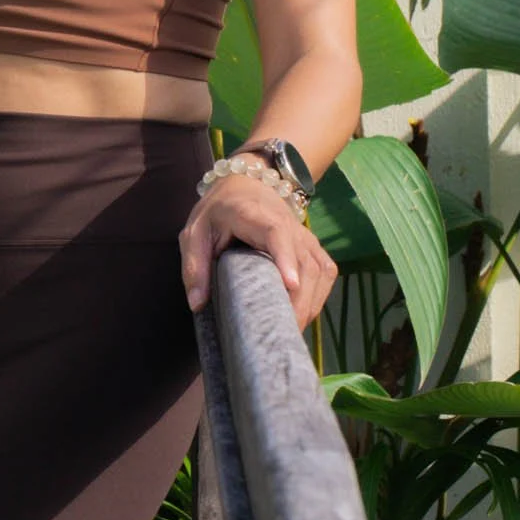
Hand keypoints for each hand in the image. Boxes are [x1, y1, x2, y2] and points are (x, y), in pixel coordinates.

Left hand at [179, 172, 337, 331]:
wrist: (244, 186)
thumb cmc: (218, 212)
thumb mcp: (195, 232)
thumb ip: (194, 266)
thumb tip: (197, 304)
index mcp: (254, 215)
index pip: (276, 233)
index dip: (285, 258)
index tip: (290, 285)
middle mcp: (288, 224)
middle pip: (305, 261)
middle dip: (299, 300)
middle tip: (280, 332)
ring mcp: (305, 236)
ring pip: (319, 270)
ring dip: (309, 303)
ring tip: (289, 331)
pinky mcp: (313, 247)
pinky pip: (326, 272)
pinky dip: (318, 297)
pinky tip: (302, 315)